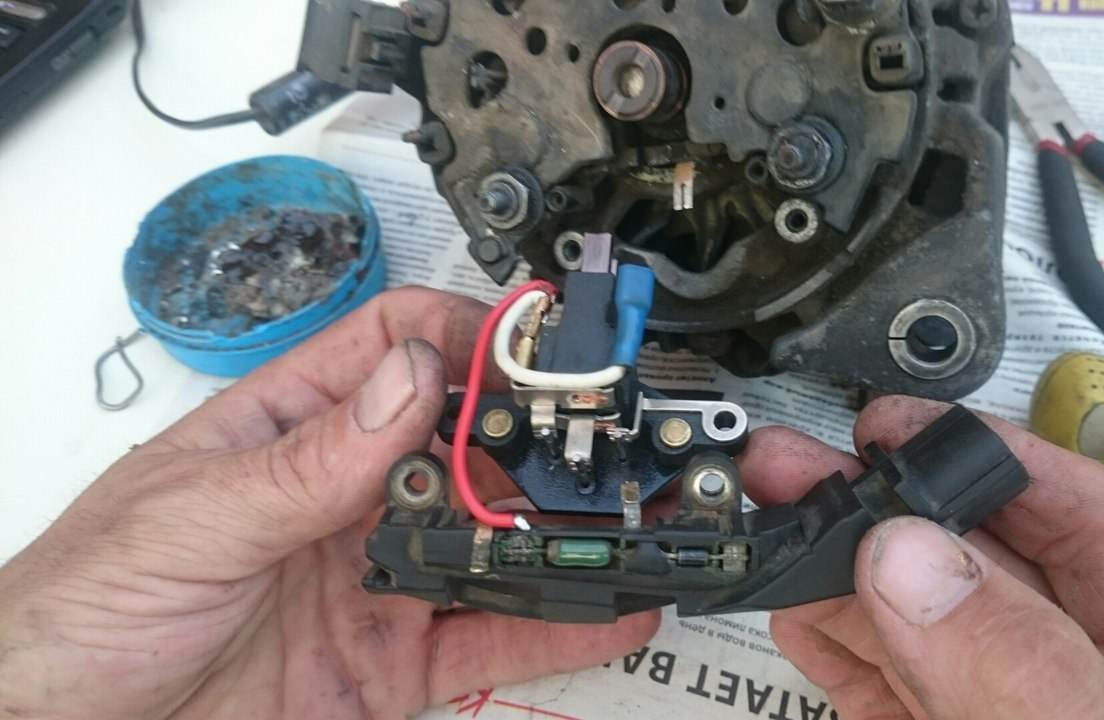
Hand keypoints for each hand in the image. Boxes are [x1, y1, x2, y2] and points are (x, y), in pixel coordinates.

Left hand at [0, 287, 657, 719]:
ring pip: (491, 539)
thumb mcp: (191, 519)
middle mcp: (346, 497)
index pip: (395, 349)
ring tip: (624, 520)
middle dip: (534, 436)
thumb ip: (307, 461)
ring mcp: (376, 577)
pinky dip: (556, 625)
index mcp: (290, 432)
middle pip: (463, 442)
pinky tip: (608, 609)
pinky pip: (490, 635)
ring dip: (560, 530)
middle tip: (596, 441)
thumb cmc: (82, 611)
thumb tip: (404, 379)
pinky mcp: (392, 661)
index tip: (533, 348)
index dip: (468, 336)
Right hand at [737, 396, 1103, 718]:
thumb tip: (923, 567)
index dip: (998, 462)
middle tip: (802, 464)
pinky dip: (828, 644)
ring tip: (775, 517)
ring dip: (836, 563)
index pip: (1097, 530)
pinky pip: (877, 693)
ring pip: (912, 625)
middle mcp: (1080, 696)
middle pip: (978, 567)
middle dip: (886, 500)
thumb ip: (1038, 680)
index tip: (908, 431)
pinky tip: (795, 604)